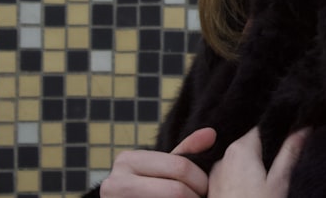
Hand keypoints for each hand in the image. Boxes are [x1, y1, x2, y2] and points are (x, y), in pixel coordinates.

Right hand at [98, 128, 215, 197]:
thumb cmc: (147, 187)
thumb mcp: (162, 167)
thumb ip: (185, 152)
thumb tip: (211, 133)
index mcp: (127, 160)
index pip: (180, 167)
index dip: (200, 180)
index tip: (205, 188)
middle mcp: (115, 182)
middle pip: (176, 191)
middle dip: (195, 196)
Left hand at [209, 127, 308, 197]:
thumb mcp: (280, 182)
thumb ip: (290, 152)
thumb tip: (303, 127)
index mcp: (240, 150)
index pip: (261, 128)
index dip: (277, 131)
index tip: (291, 138)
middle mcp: (223, 158)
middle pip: (249, 144)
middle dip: (266, 150)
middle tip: (284, 163)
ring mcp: (214, 175)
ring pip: (239, 161)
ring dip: (254, 166)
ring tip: (269, 180)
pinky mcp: (212, 191)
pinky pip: (230, 176)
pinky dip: (242, 178)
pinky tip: (253, 192)